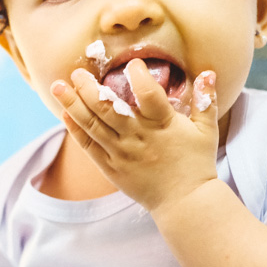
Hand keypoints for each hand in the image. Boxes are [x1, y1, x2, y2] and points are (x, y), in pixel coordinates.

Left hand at [51, 59, 219, 212]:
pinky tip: (65, 113)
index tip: (130, 64)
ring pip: (92, 125)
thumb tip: (209, 72)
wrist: (184, 202)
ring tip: (57, 86)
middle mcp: (139, 138)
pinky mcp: (111, 167)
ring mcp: (122, 153)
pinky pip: (88, 146)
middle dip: (89, 88)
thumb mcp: (207, 131)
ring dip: (73, 104)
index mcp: (164, 125)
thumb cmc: (196, 164)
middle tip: (77, 71)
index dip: (138, 77)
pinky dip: (75, 129)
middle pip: (109, 109)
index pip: (149, 95)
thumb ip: (205, 100)